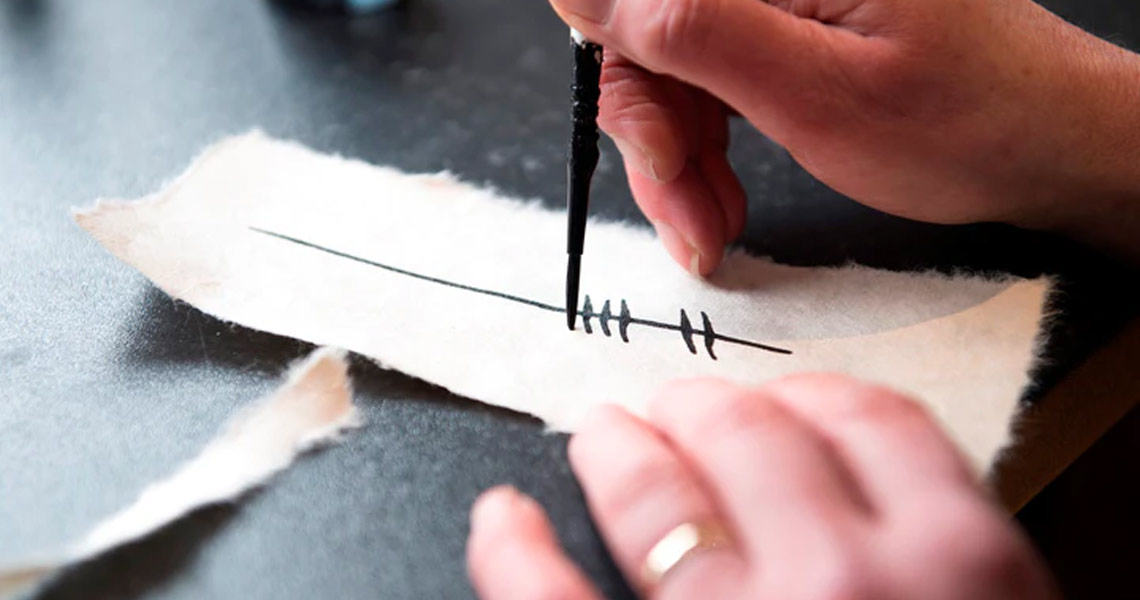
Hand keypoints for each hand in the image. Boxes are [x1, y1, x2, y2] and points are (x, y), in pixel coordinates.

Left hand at [467, 375, 1056, 598]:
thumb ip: (946, 580)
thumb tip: (883, 522)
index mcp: (962, 568)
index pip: (868, 420)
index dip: (809, 398)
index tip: (781, 400)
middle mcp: (850, 582)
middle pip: (752, 436)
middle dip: (702, 410)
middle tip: (673, 408)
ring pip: (657, 490)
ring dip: (618, 448)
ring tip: (602, 437)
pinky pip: (551, 599)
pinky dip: (515, 548)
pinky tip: (503, 521)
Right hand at [549, 0, 1139, 272]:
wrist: (1049, 148)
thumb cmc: (967, 123)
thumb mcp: (816, 93)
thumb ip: (694, 31)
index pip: (644, 2)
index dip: (632, 83)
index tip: (662, 158)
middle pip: (655, 41)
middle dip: (660, 143)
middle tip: (692, 219)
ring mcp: (781, 0)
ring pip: (675, 74)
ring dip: (681, 163)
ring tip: (715, 226)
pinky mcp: (788, 31)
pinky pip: (710, 87)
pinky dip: (707, 155)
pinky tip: (725, 198)